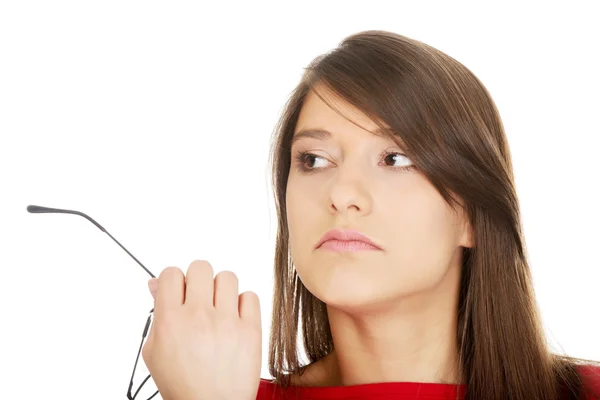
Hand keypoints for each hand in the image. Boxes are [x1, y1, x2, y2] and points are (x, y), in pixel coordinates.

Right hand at [142, 260, 261, 399]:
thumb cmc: (182, 383)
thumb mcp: (155, 351)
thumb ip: (157, 314)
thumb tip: (157, 284)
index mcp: (170, 321)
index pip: (171, 273)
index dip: (175, 280)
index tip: (180, 292)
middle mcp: (198, 317)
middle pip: (201, 267)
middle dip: (198, 279)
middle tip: (200, 298)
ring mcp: (226, 322)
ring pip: (227, 277)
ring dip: (222, 289)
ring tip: (219, 308)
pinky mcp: (250, 330)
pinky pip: (250, 296)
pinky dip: (243, 304)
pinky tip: (235, 318)